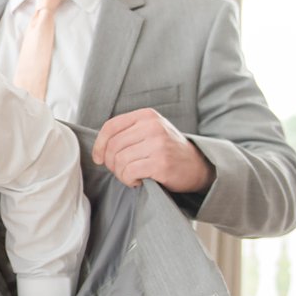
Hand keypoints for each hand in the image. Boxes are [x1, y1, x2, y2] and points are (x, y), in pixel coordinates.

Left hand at [91, 108, 215, 192]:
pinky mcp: (161, 163)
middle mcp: (152, 126)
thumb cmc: (167, 151)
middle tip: (120, 171)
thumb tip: (99, 150)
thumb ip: (127, 133)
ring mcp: (158, 144)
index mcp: (147, 115)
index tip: (99, 158)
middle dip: (111, 163)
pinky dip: (129, 180)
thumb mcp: (150, 132)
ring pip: (120, 160)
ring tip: (131, 176)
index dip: (99, 145)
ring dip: (121, 174)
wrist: (197, 166)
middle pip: (113, 146)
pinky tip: (138, 180)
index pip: (111, 126)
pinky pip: (130, 172)